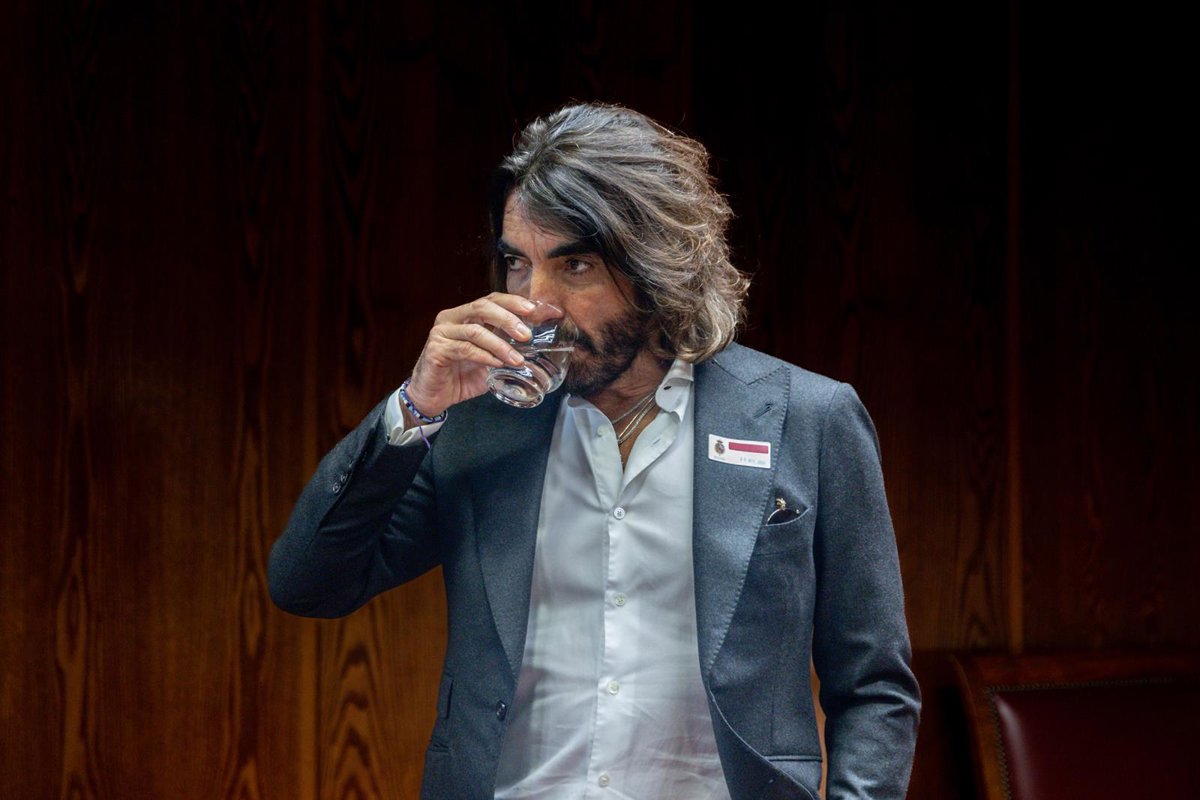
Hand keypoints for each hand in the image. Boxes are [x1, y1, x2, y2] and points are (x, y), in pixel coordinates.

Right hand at [403, 293, 539, 421]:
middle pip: (482, 308)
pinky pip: (465, 349)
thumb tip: (532, 347)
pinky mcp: (436, 350)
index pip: (490, 300)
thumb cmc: (460, 376)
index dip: (512, 302)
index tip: (533, 310)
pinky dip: (485, 357)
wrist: (433, 397)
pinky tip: (497, 364)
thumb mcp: (487, 360)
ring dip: (500, 345)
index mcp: (464, 315)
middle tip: (526, 335)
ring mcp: (441, 333)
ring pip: (475, 331)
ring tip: (517, 359)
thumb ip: (504, 349)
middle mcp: (450, 319)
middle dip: (508, 319)